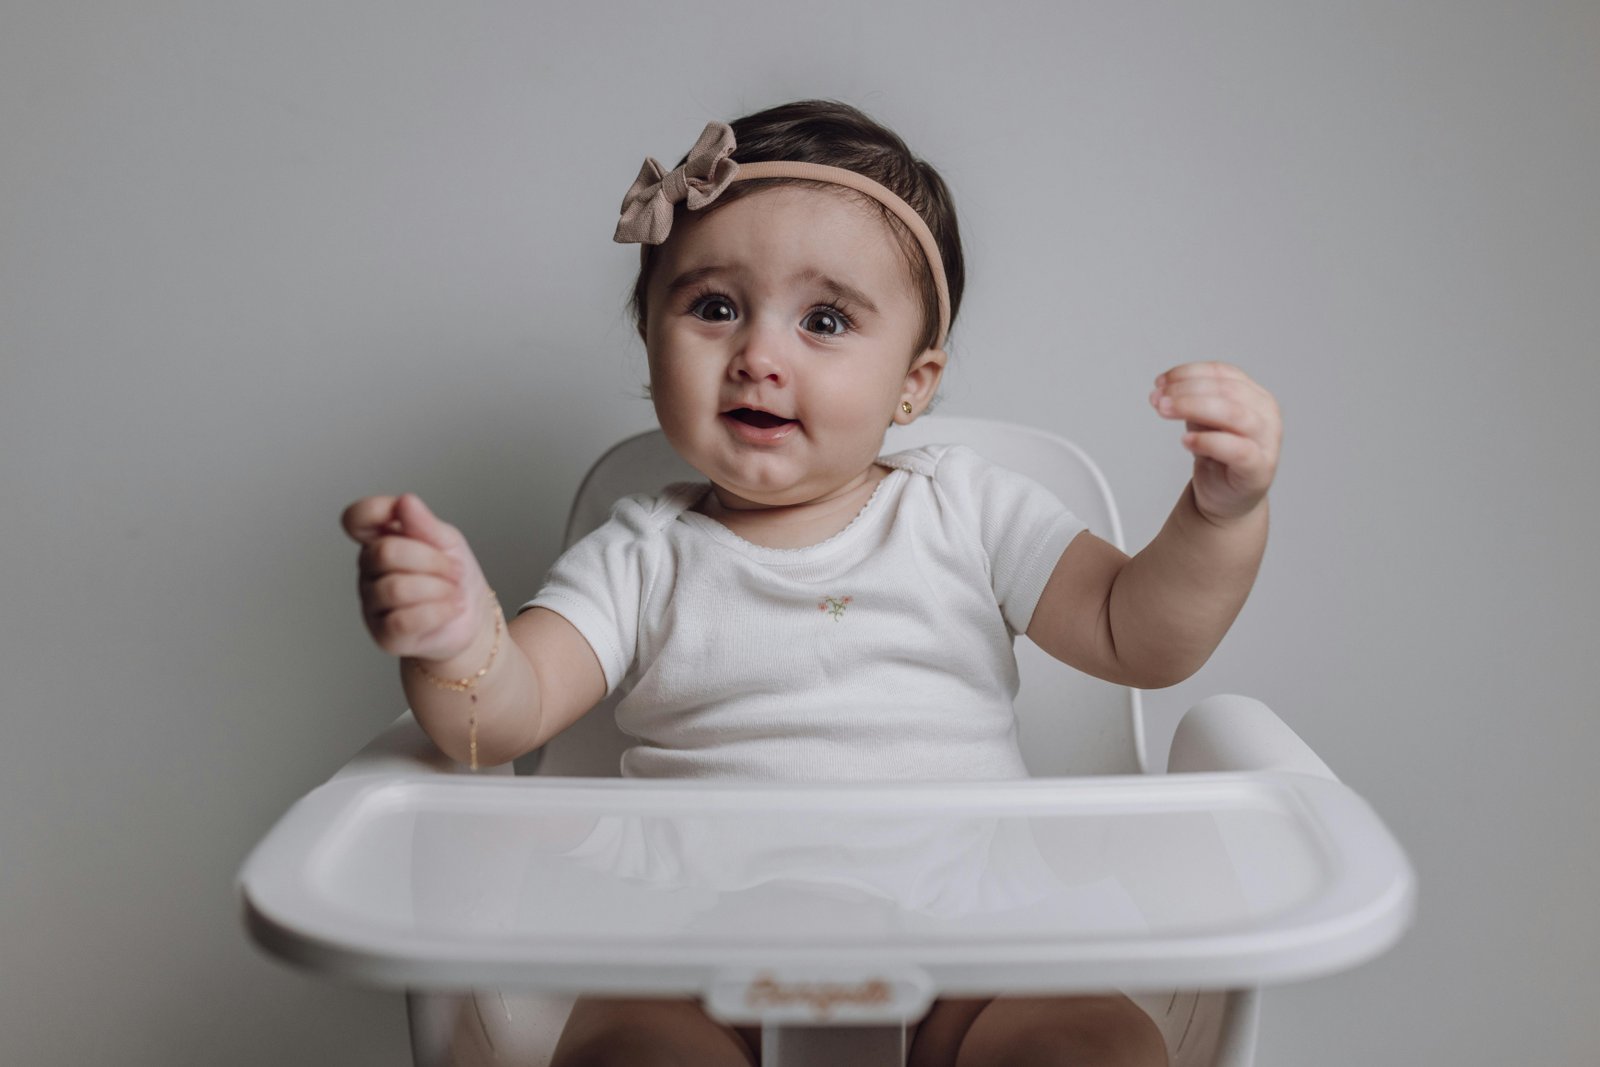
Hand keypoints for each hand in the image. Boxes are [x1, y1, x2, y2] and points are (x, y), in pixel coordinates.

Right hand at [341, 493, 493, 662]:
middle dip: (431, 560)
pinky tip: (451, 608)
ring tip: (453, 591)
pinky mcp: (385, 634)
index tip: (410, 519)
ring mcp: (372, 603)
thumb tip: (404, 502)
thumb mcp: (447, 541)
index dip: (378, 512)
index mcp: (379, 539)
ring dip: (438, 588)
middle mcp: (369, 570)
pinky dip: (438, 612)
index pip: (356, 518)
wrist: (472, 617)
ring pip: (396, 588)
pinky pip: (404, 620)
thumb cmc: (454, 575)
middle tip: (453, 569)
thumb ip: (425, 523)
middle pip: (385, 552)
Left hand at [1149, 362, 1281, 523]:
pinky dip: (1208, 441)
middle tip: (1158, 399)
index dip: (1189, 373)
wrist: (1226, 497)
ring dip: (1193, 407)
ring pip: (1233, 413)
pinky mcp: (1260, 467)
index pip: (1223, 373)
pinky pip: (1236, 449)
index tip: (1160, 382)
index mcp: (1254, 395)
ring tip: (1164, 411)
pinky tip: (1186, 441)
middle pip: (1226, 390)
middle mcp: (1266, 414)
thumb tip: (1164, 390)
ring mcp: (1267, 440)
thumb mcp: (1201, 420)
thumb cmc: (1217, 454)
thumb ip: (1190, 402)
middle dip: (1186, 391)